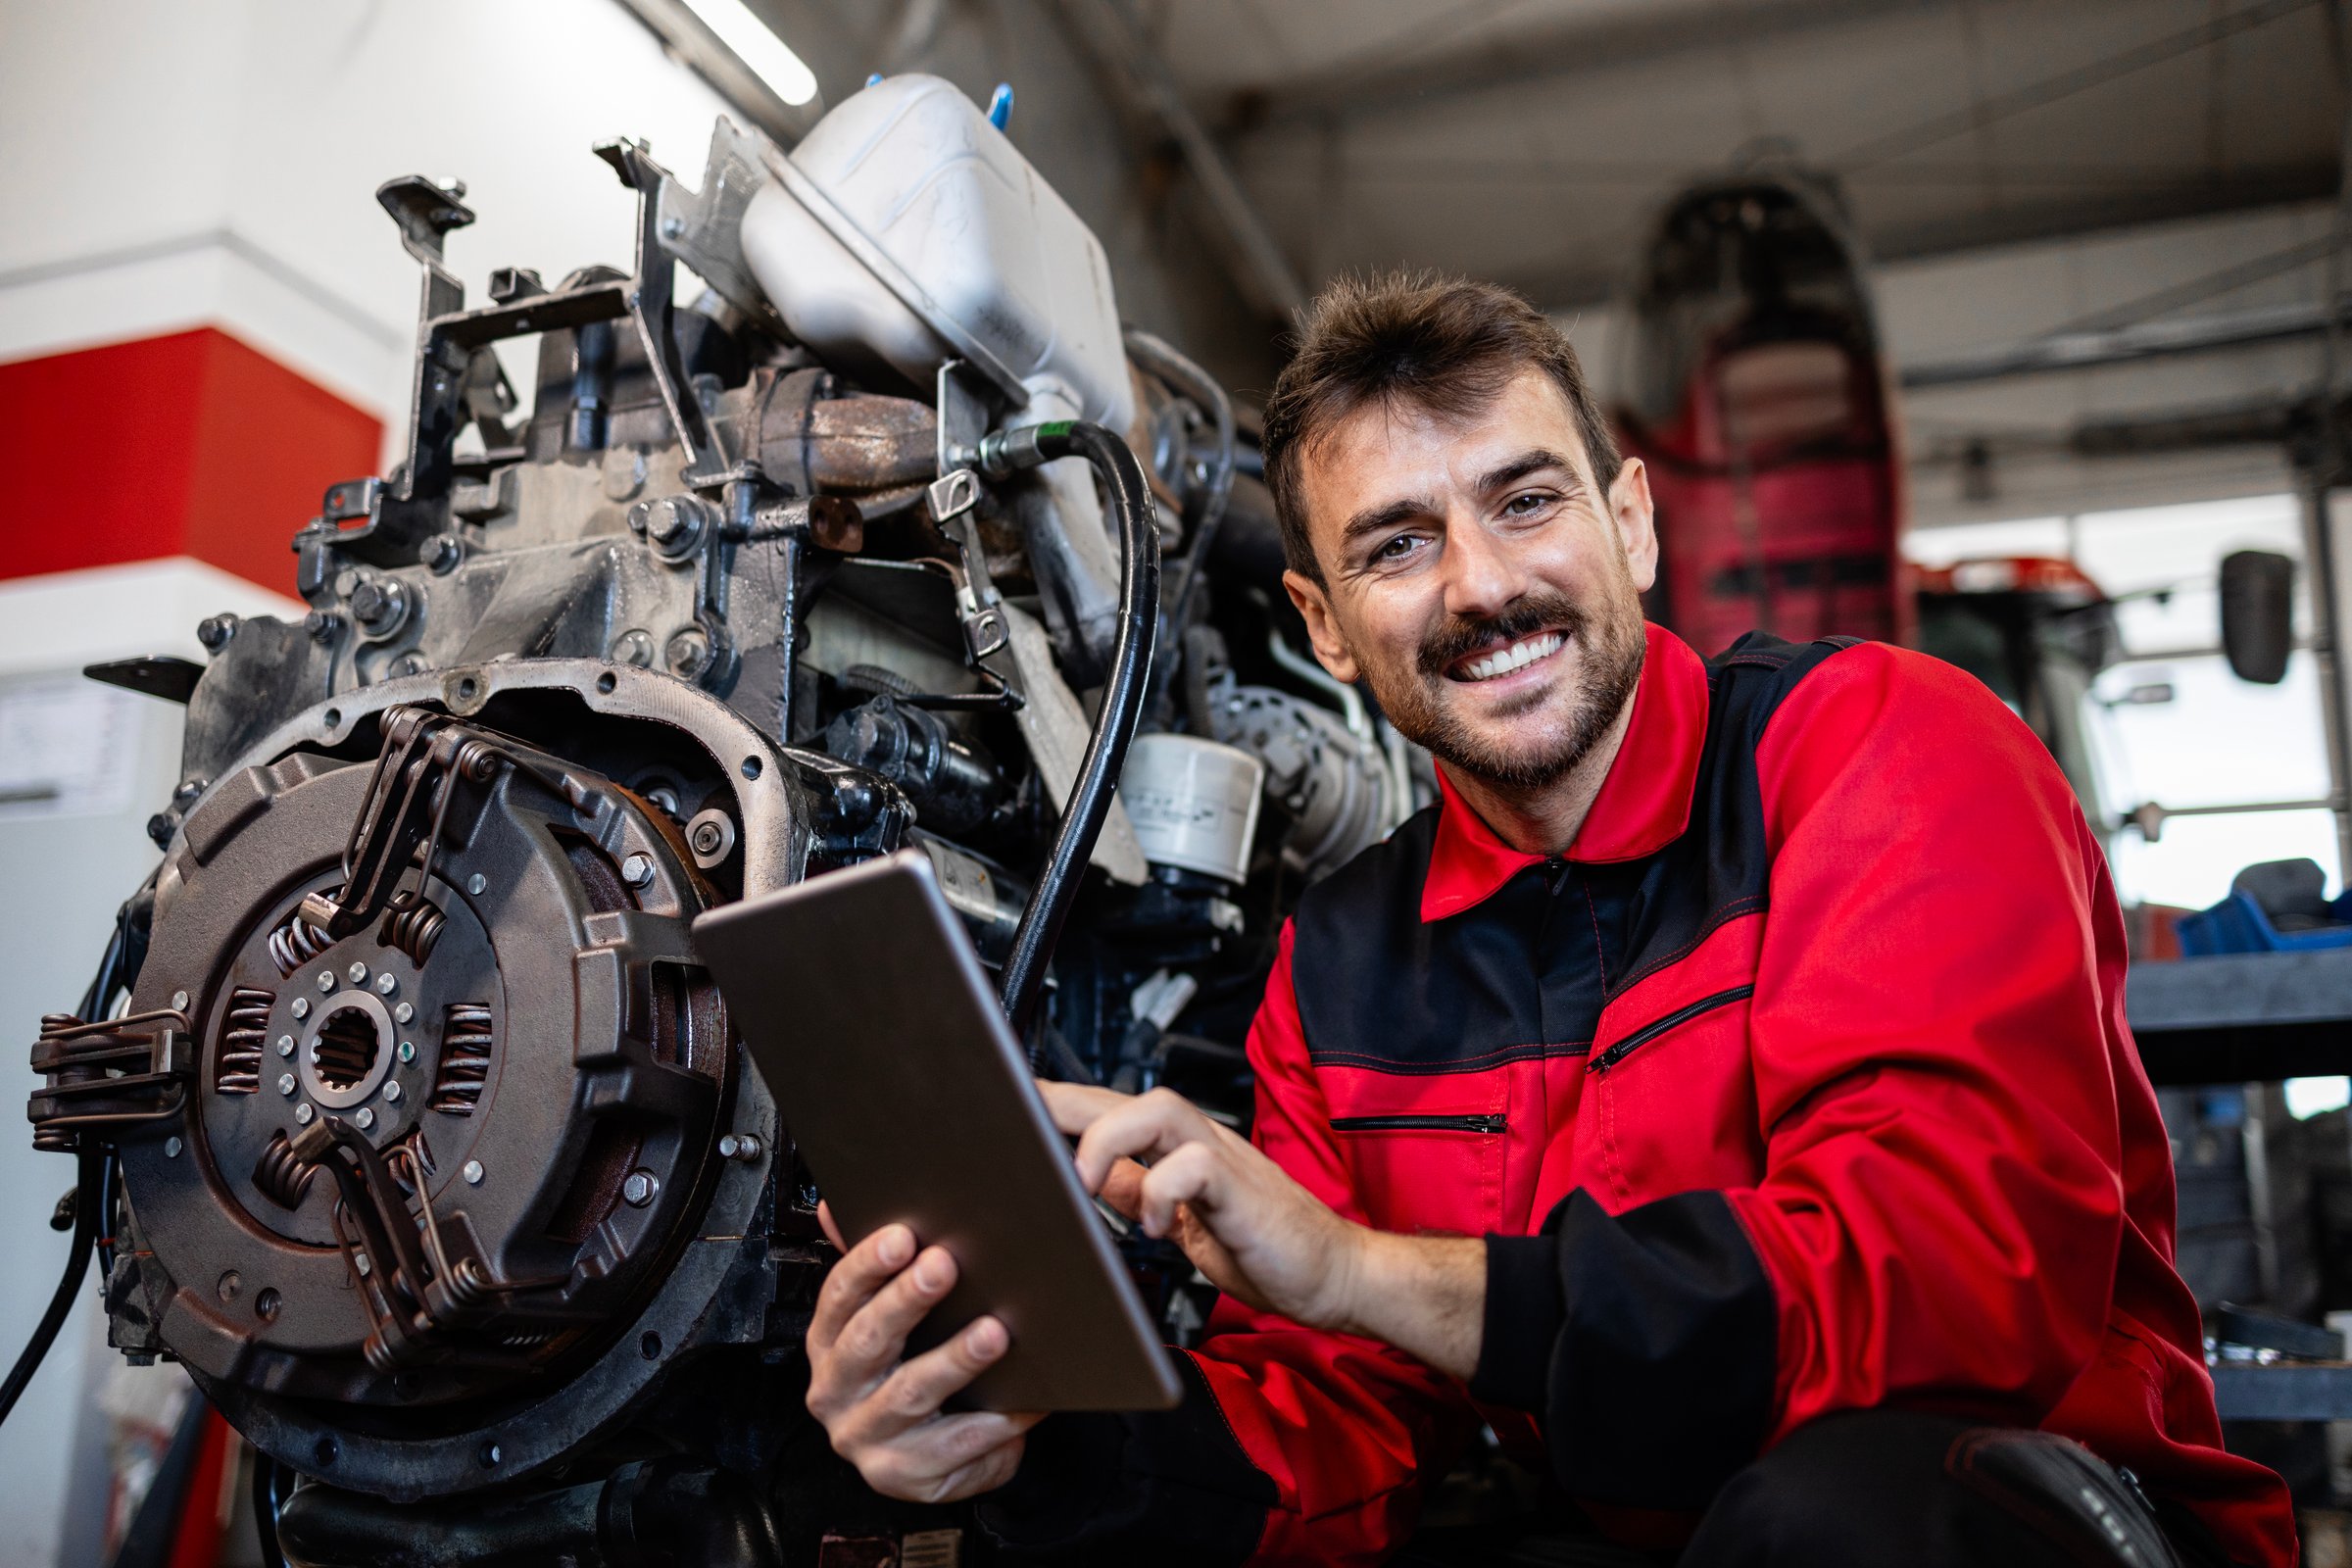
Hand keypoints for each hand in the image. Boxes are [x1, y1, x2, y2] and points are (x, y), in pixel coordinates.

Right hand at [803, 1203, 1042, 1502]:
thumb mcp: (888, 1319)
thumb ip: (872, 1266)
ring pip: (912, 1393)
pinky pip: (956, 1445)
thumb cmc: (910, 1370)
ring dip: (954, 1359)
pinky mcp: (905, 1476)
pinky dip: (994, 1420)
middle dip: (907, 1301)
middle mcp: (837, 1393)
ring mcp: (868, 1437)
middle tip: (945, 1265)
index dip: (867, 1264)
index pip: (838, 1297)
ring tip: (993, 1332)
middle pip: (868, 1342)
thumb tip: (836, 1207)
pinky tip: (1024, 1396)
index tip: (902, 1235)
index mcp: (828, 1344)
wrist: (931, 1457)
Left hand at [1039, 1082, 1367, 1330]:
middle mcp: (1197, 1143)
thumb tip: (1096, 1182)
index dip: (1060, 1106)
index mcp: (1178, 1151)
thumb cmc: (1268, 1250)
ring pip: (1156, 1110)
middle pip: (1122, 1098)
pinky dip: (1164, 1191)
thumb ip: (1147, 1194)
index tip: (1010, 1110)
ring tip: (1084, 1180)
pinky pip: (1193, 1165)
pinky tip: (1158, 1227)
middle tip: (1017, 1118)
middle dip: (1064, 1103)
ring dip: (1109, 1139)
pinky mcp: (1242, 1187)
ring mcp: (1221, 1158)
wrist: (1336, 1275)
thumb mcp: (1188, 1224)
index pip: (1109, 1112)